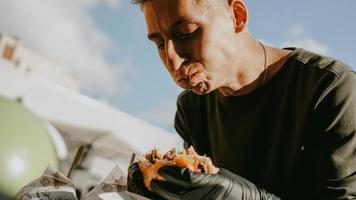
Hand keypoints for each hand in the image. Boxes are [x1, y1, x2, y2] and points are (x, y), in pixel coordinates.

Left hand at [150, 166, 279, 199]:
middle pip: (178, 194)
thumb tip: (184, 166)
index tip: (162, 168)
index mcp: (213, 182)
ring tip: (155, 190)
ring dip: (164, 197)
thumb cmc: (237, 187)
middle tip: (153, 181)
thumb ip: (202, 172)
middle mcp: (208, 196)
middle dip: (162, 188)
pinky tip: (166, 198)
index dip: (172, 173)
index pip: (187, 178)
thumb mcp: (220, 175)